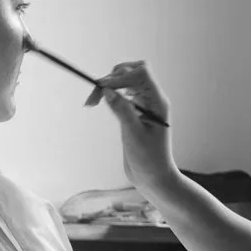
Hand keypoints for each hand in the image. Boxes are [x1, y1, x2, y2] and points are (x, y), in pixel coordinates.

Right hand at [87, 59, 176, 199]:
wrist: (153, 178)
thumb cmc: (149, 160)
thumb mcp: (134, 136)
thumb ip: (122, 111)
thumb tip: (108, 90)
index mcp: (158, 103)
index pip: (142, 74)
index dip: (121, 76)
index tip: (102, 89)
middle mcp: (152, 100)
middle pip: (133, 72)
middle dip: (112, 78)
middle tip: (94, 96)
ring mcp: (143, 104)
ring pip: (126, 80)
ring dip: (109, 85)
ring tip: (92, 101)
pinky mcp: (134, 111)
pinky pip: (122, 93)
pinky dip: (109, 94)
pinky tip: (100, 102)